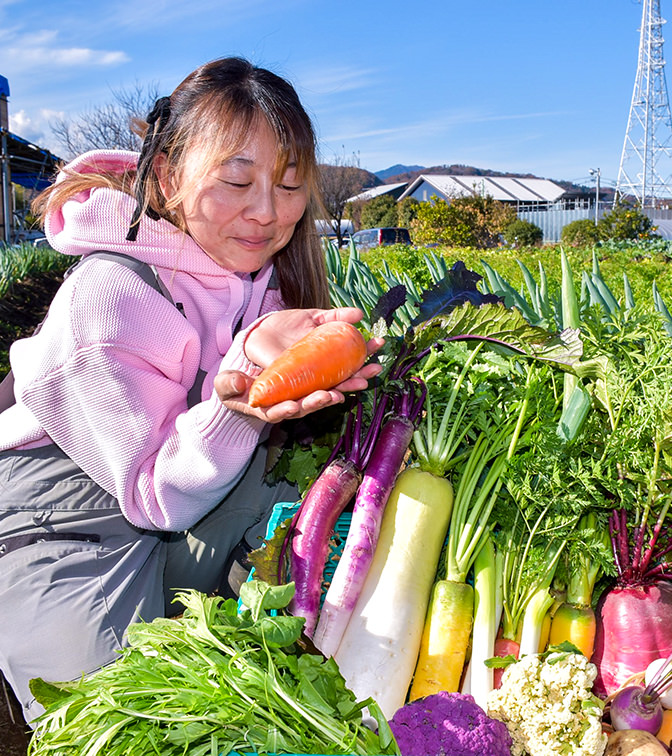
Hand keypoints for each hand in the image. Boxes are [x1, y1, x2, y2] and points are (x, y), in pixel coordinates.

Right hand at [214, 307, 383, 422]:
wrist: (250, 378)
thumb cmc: (236, 388)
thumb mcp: (227, 386)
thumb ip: (230, 385)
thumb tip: (238, 383)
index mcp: (272, 408)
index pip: (282, 412)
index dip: (290, 410)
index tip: (294, 406)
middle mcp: (294, 403)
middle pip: (311, 403)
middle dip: (324, 399)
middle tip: (335, 394)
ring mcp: (307, 392)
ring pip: (331, 390)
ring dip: (350, 383)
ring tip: (365, 376)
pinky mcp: (316, 379)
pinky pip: (337, 376)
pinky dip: (353, 370)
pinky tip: (367, 364)